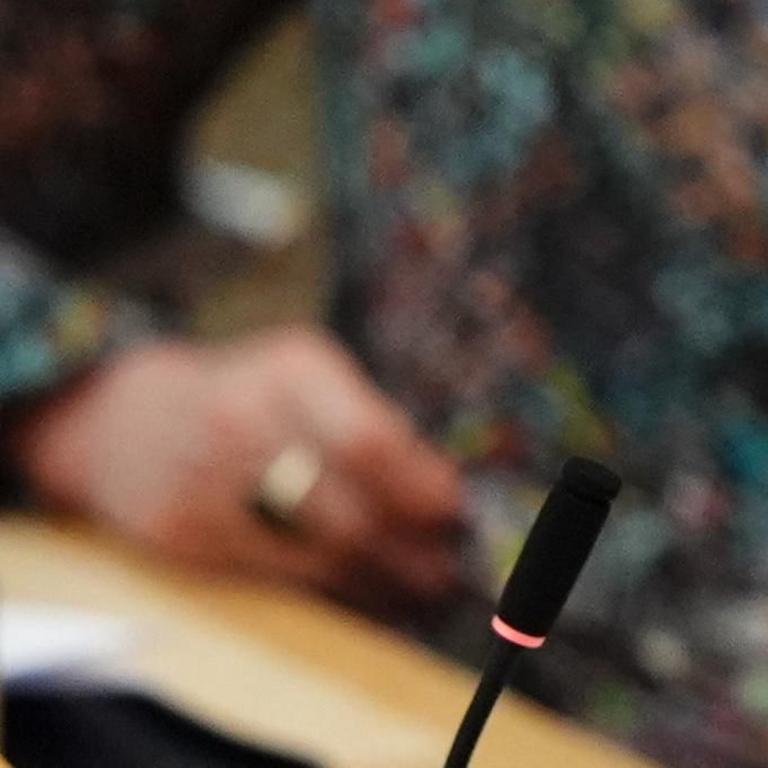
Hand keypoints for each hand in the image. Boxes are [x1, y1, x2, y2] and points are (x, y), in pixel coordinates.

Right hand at [10, 327, 465, 612]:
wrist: (117, 420)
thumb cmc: (244, 398)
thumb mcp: (305, 377)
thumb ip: (371, 422)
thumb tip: (444, 492)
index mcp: (292, 369)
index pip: (371, 442)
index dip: (421, 489)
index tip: (453, 515)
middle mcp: (244, 421)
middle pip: (348, 508)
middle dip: (410, 550)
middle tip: (449, 572)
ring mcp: (205, 484)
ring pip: (315, 553)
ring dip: (380, 581)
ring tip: (420, 592)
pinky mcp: (180, 536)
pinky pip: (272, 576)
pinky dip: (327, 591)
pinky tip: (361, 596)